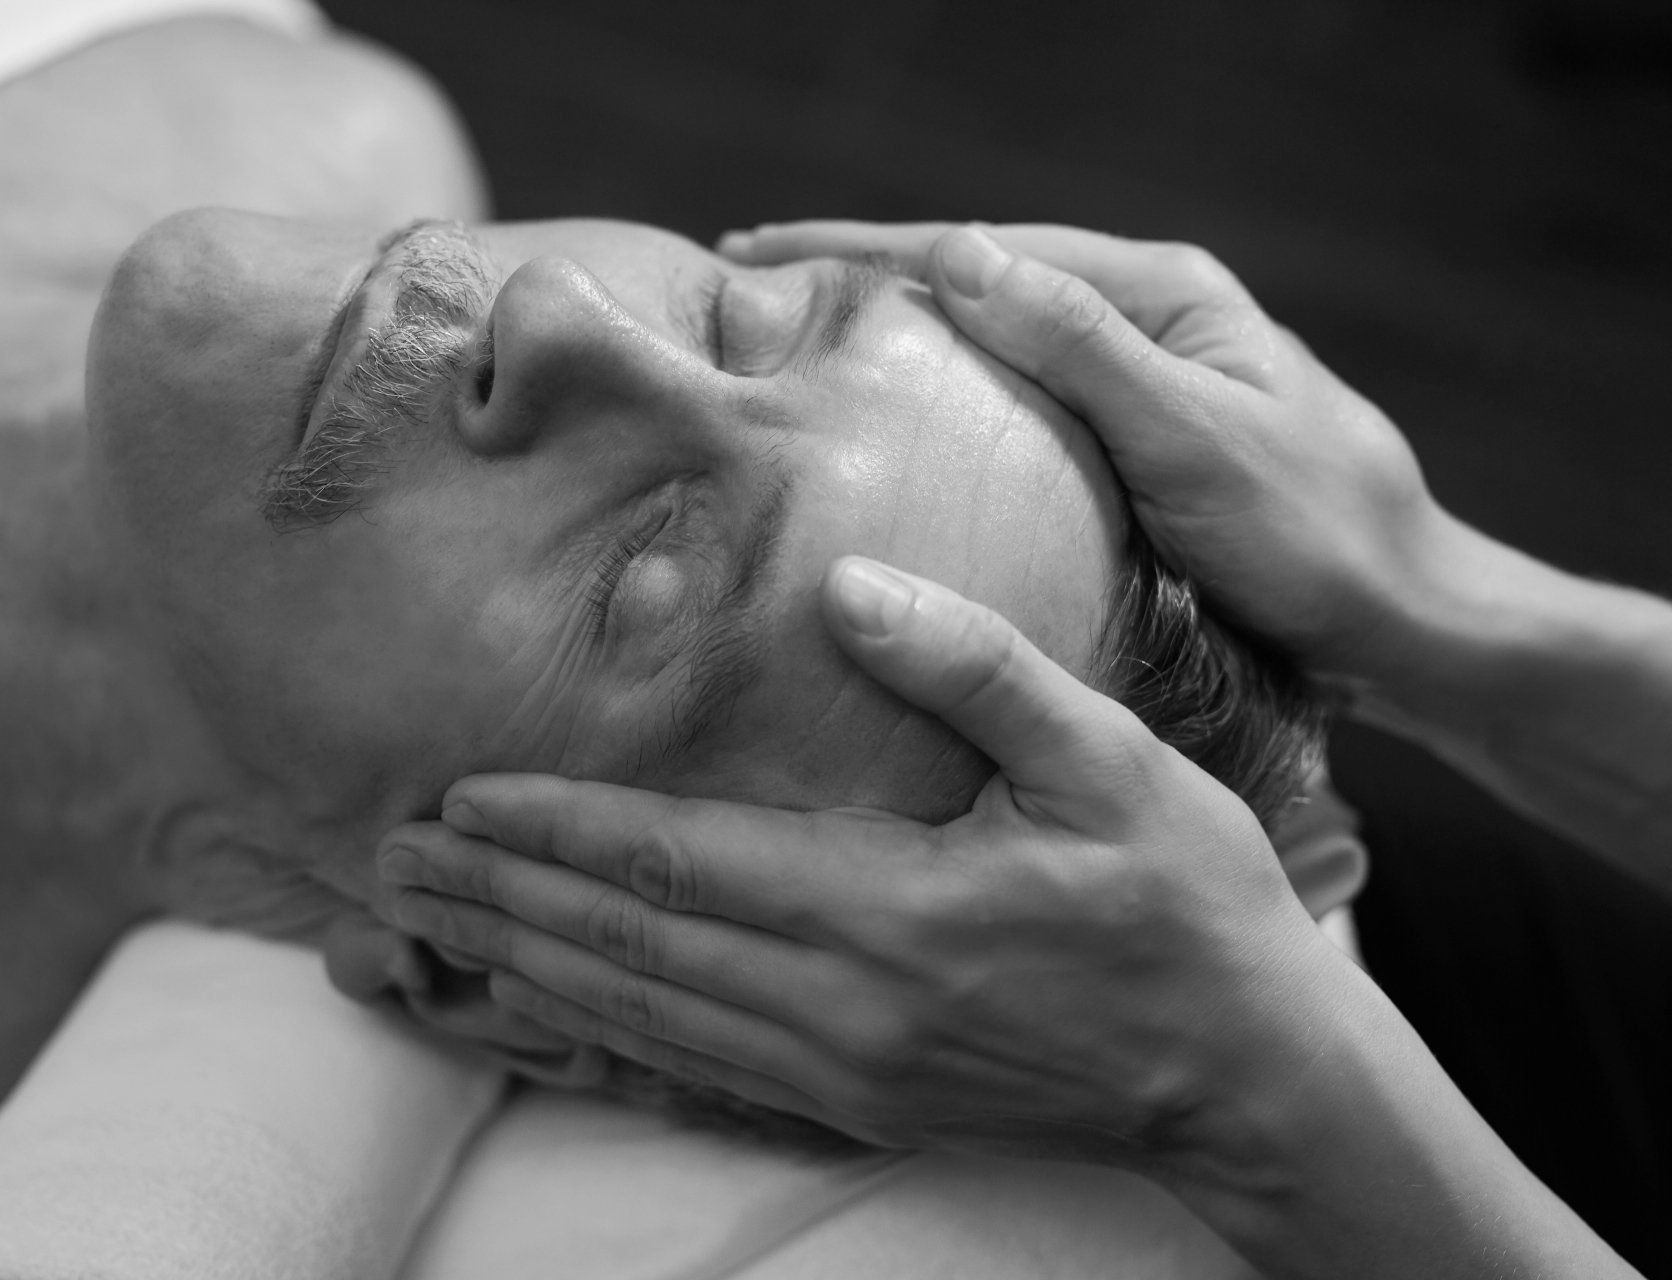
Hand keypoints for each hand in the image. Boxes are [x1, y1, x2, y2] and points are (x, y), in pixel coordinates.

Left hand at [371, 556, 1347, 1168]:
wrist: (1248, 1078)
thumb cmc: (1191, 907)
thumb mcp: (1111, 762)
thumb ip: (977, 669)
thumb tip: (849, 586)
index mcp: (894, 908)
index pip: (680, 860)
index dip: (560, 824)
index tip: (459, 791)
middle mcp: (845, 1003)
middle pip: (630, 944)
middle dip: (502, 896)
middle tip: (388, 861)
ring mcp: (844, 1069)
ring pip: (642, 1016)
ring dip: (524, 968)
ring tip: (428, 929)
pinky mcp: (858, 1105)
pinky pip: (693, 1073)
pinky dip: (599, 1039)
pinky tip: (542, 1015)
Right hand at [724, 220, 1457, 686]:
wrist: (1403, 625)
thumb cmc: (1320, 535)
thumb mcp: (1197, 437)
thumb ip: (1084, 345)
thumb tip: (962, 252)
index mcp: (1161, 295)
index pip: (985, 251)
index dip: (864, 248)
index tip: (756, 253)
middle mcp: (1143, 326)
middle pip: (978, 285)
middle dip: (862, 282)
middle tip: (745, 296)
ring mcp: (1135, 388)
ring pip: (990, 351)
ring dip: (895, 343)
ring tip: (793, 354)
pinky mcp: (1131, 451)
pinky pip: (1015, 415)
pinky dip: (943, 410)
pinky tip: (890, 433)